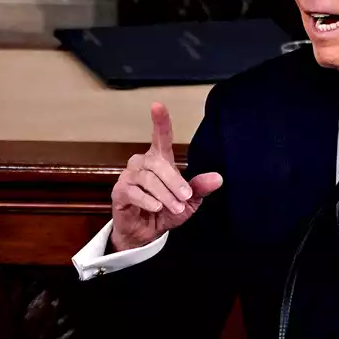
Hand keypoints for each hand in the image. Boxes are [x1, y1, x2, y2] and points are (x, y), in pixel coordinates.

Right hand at [110, 103, 223, 250]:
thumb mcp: (189, 201)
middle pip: (158, 163)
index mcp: (160, 160)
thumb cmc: (166, 210)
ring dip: (164, 193)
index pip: (160, 137)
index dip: (160, 121)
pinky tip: (156, 206)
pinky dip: (148, 200)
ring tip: (174, 206)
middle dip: (174, 181)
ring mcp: (129, 176)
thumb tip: (218, 178)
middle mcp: (143, 163)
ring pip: (147, 178)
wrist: (147, 233)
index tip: (158, 105)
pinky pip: (133, 191)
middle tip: (185, 197)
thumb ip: (200, 188)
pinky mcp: (119, 191)